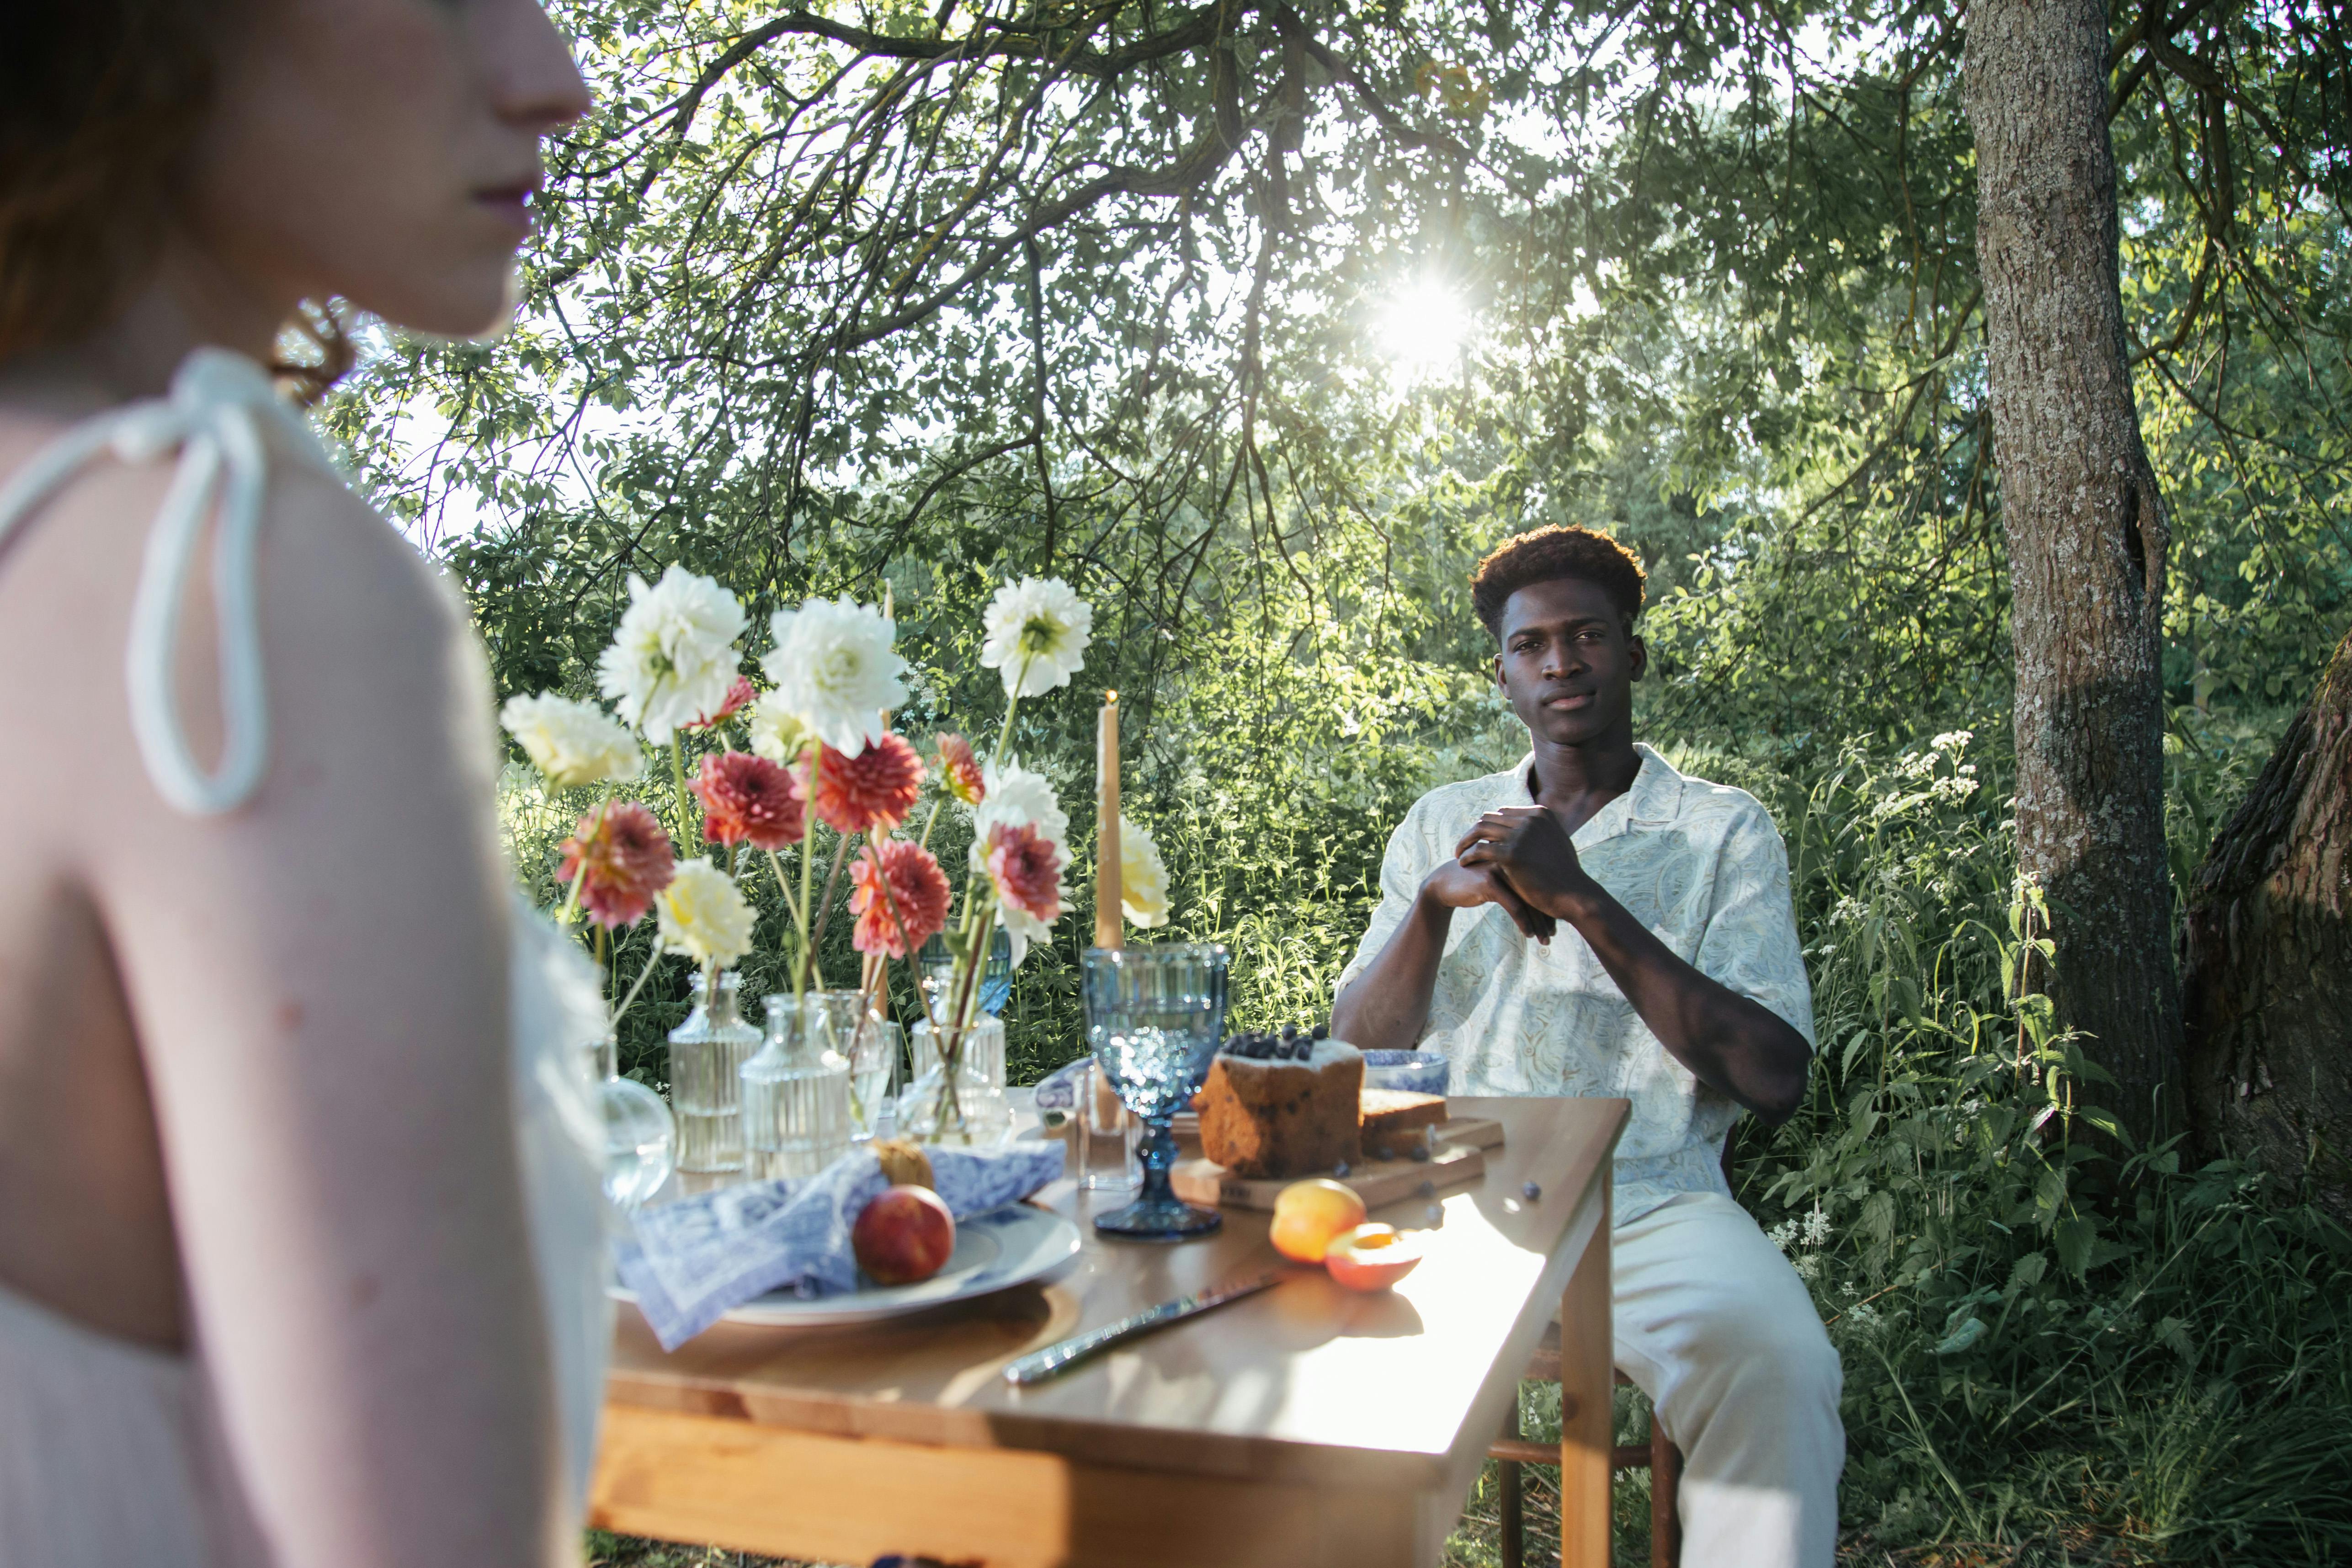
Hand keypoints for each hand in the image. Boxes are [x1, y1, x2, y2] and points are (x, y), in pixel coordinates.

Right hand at [1421, 858, 1556, 943]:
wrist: (1443, 883)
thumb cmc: (1475, 882)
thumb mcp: (1501, 878)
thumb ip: (1520, 881)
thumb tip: (1548, 898)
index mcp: (1518, 855)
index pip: (1541, 882)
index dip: (1549, 905)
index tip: (1555, 924)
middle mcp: (1512, 857)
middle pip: (1538, 890)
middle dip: (1548, 916)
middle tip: (1554, 935)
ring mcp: (1501, 868)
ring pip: (1528, 899)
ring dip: (1539, 923)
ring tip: (1545, 940)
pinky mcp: (1490, 881)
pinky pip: (1514, 906)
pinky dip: (1524, 922)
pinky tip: (1528, 935)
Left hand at [1455, 806, 1591, 920]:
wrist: (1574, 895)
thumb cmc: (1565, 875)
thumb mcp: (1556, 843)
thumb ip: (1540, 832)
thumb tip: (1524, 827)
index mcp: (1540, 813)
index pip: (1503, 813)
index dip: (1488, 826)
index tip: (1478, 838)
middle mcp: (1530, 819)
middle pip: (1489, 818)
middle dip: (1474, 831)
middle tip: (1464, 846)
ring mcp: (1521, 835)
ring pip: (1480, 829)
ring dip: (1466, 841)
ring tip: (1459, 854)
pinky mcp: (1512, 853)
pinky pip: (1479, 849)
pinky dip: (1468, 855)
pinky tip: (1463, 864)